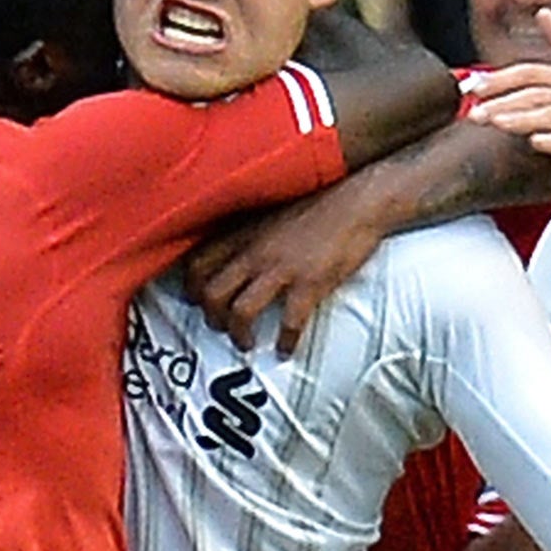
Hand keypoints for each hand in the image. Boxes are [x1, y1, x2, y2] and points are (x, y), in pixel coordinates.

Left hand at [182, 189, 383, 353]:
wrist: (358, 201)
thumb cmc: (321, 204)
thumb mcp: (272, 212)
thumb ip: (251, 234)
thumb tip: (240, 256)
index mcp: (245, 232)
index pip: (198, 263)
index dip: (191, 288)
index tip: (198, 302)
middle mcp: (255, 251)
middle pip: (211, 293)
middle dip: (212, 318)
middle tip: (221, 328)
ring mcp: (281, 268)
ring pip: (239, 311)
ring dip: (239, 335)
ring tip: (247, 344)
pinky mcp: (309, 284)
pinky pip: (288, 323)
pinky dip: (285, 342)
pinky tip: (286, 349)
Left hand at [463, 9, 550, 172]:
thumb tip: (542, 12)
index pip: (531, 73)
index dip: (502, 79)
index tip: (476, 86)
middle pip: (534, 94)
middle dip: (501, 102)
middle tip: (473, 112)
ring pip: (549, 116)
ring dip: (519, 120)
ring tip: (494, 123)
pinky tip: (535, 142)